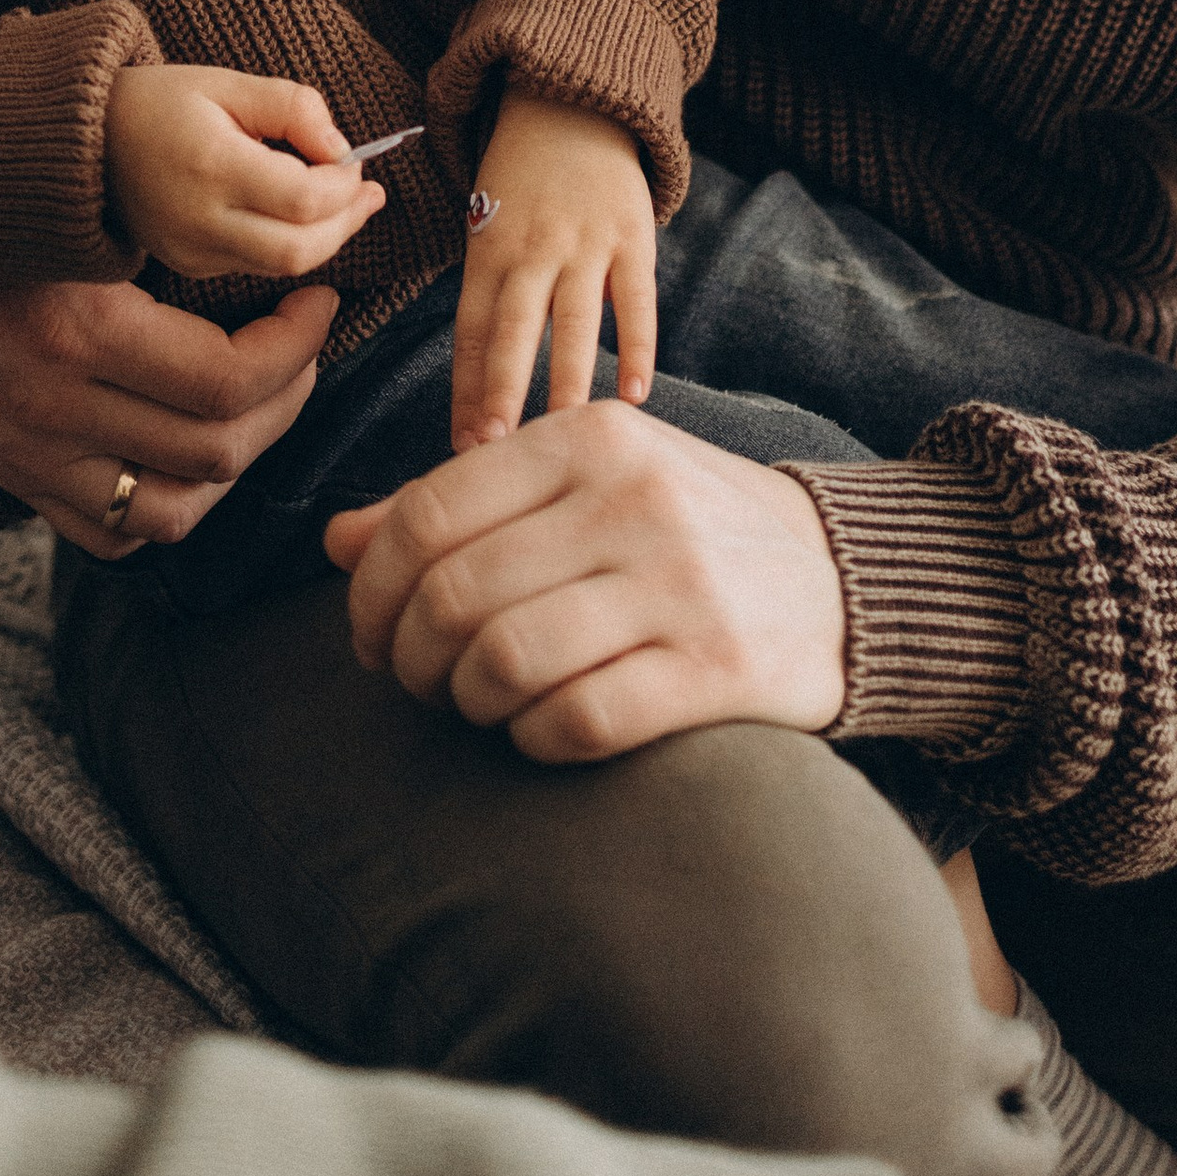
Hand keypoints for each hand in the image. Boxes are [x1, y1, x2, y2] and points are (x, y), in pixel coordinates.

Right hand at [0, 271, 336, 553]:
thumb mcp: (74, 211)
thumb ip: (161, 241)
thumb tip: (272, 247)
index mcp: (77, 329)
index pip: (225, 380)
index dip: (297, 347)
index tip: (319, 302)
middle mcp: (52, 407)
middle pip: (215, 448)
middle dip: (288, 396)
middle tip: (304, 345)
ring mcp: (28, 454)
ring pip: (173, 509)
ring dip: (238, 462)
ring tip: (262, 403)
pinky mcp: (12, 477)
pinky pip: (111, 534)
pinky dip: (169, 507)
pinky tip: (194, 453)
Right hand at [104, 64, 387, 279]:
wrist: (83, 143)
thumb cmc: (159, 102)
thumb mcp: (227, 82)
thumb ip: (293, 107)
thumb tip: (343, 150)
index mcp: (211, 167)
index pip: (304, 199)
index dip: (345, 184)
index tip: (356, 161)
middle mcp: (199, 221)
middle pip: (300, 250)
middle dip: (347, 223)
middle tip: (370, 193)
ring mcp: (190, 252)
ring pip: (283, 267)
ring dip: (325, 237)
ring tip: (346, 200)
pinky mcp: (188, 266)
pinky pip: (257, 265)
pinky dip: (290, 242)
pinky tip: (298, 212)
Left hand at [327, 401, 847, 756]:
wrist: (840, 577)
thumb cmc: (678, 528)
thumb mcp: (580, 484)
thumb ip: (461, 505)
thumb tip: (337, 543)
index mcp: (590, 436)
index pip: (428, 512)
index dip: (372, 589)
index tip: (370, 636)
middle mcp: (633, 497)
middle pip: (454, 593)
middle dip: (411, 657)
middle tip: (420, 682)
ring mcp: (680, 583)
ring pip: (505, 661)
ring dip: (468, 702)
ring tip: (481, 703)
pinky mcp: (717, 670)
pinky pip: (576, 721)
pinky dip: (535, 739)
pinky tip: (543, 729)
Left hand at [451, 86, 656, 450]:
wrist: (574, 101)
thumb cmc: (521, 181)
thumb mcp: (487, 225)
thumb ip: (489, 299)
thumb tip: (479, 396)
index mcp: (488, 249)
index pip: (470, 329)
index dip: (465, 389)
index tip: (461, 448)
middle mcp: (533, 248)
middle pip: (513, 328)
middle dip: (502, 389)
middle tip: (495, 449)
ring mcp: (585, 242)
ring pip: (574, 320)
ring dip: (566, 379)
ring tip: (562, 434)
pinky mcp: (634, 236)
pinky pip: (637, 300)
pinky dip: (638, 346)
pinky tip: (635, 395)